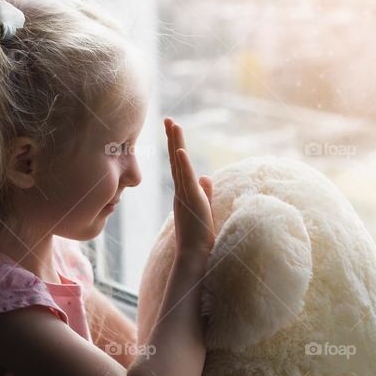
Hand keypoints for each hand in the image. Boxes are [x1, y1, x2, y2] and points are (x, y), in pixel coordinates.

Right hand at [164, 117, 213, 261]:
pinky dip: (182, 164)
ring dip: (175, 144)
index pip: (179, 165)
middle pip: (175, 159)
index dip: (176, 146)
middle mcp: (180, 190)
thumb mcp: (204, 208)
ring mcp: (184, 195)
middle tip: (168, 119)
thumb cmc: (199, 236)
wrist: (193, 256)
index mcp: (183, 192)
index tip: (174, 129)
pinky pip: (185, 179)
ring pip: (178, 164)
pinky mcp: (190, 200)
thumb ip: (205, 192)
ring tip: (173, 125)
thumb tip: (207, 177)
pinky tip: (180, 150)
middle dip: (172, 138)